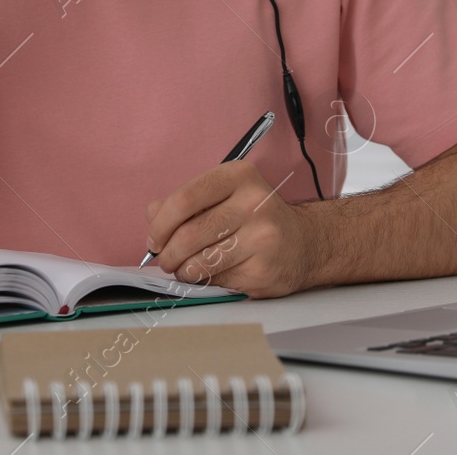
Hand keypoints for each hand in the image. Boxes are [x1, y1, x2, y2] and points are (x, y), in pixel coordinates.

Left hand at [143, 160, 321, 298]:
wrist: (303, 243)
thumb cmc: (253, 217)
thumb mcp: (222, 195)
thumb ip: (183, 203)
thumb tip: (153, 218)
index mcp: (238, 176)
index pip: (184, 199)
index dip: (160, 223)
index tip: (155, 237)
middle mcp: (254, 202)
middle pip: (189, 234)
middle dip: (168, 253)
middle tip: (166, 259)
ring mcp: (262, 237)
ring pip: (199, 262)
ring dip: (182, 271)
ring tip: (185, 268)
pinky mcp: (263, 269)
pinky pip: (217, 281)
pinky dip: (205, 281)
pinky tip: (213, 273)